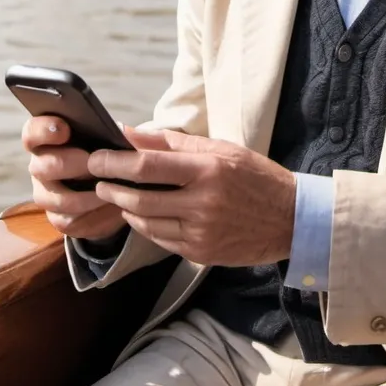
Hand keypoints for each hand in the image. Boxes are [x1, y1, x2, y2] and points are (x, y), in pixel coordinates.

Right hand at [22, 116, 127, 242]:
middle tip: (94, 162)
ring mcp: (46, 195)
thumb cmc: (104, 151)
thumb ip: (105, 130)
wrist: (111, 186)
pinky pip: (72, 220)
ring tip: (112, 189)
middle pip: (43, 166)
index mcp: (46, 141)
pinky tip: (113, 206)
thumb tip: (120, 129)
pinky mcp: (58, 219)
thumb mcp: (105, 136)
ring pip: (58, 199)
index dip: (44, 130)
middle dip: (72, 163)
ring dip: (87, 195)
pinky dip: (96, 214)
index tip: (64, 128)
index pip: (32, 132)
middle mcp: (40, 167)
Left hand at [89, 128, 296, 266]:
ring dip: (126, 209)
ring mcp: (202, 232)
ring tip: (118, 195)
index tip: (95, 158)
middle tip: (98, 180)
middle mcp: (203, 202)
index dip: (114, 162)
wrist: (290, 219)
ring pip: (147, 222)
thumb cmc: (254, 176)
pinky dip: (146, 225)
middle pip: (140, 198)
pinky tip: (143, 214)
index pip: (148, 165)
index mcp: (208, 169)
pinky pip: (162, 240)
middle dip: (111, 189)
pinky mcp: (201, 253)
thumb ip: (172, 142)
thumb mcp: (220, 149)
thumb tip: (131, 133)